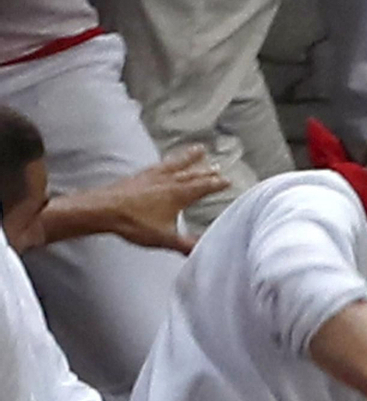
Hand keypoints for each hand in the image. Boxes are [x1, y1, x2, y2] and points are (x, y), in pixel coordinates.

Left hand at [86, 148, 225, 250]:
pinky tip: (166, 163)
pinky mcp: (139, 176)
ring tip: (198, 150)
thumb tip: (205, 251)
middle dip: (207, 170)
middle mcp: (167, 181)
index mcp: (177, 195)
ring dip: (189, 157)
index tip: (227, 181)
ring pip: (176, 164)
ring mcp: (152, 176)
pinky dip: (167, 162)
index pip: (202, 187)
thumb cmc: (133, 223)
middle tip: (217, 166)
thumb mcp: (165, 238)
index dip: (216, 184)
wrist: (104, 210)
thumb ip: (187, 245)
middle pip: (192, 173)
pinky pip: (159, 165)